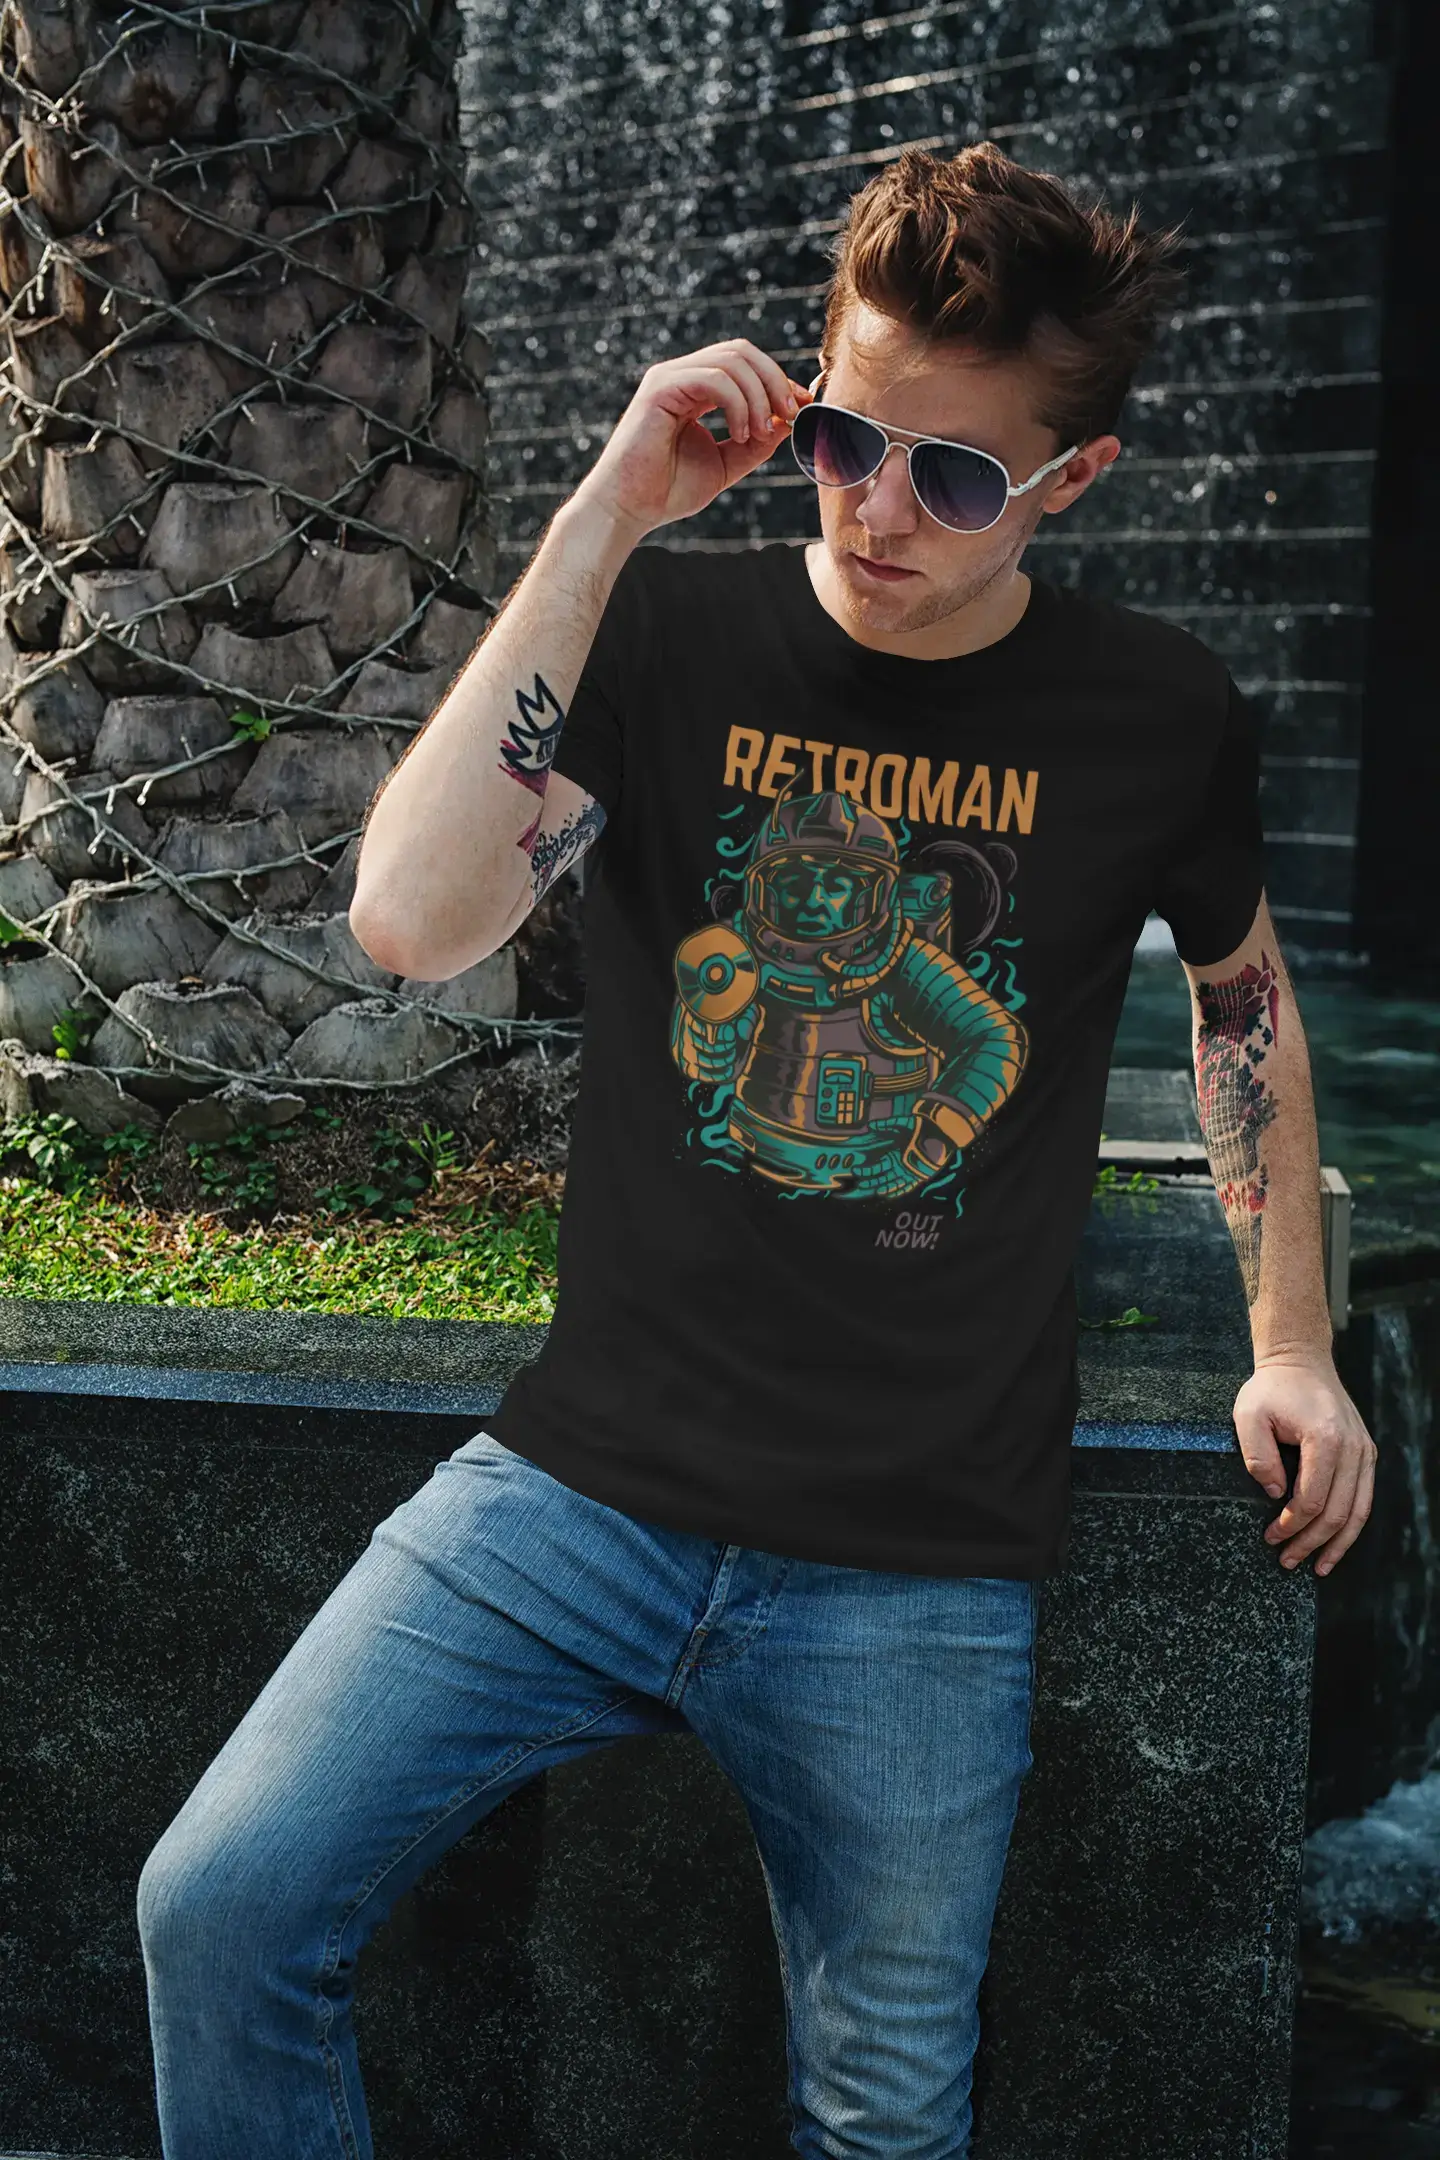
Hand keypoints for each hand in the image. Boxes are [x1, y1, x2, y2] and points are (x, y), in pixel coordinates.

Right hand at [569, 339, 814, 537]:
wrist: (628, 510)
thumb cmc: (667, 491)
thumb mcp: (725, 464)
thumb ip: (755, 443)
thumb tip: (786, 422)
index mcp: (695, 389)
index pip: (744, 365)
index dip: (778, 381)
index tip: (800, 407)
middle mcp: (682, 375)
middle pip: (742, 351)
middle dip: (774, 380)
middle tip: (789, 414)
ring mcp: (669, 377)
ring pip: (732, 360)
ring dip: (758, 396)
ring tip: (758, 433)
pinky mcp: (660, 388)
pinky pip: (714, 378)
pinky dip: (737, 403)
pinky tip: (740, 433)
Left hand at [1233, 1354, 1376, 1574]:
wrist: (1302, 1361)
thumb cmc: (1271, 1388)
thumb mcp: (1248, 1415)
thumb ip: (1258, 1456)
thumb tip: (1276, 1495)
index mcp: (1325, 1438)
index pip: (1312, 1499)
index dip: (1291, 1525)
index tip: (1270, 1537)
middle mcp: (1353, 1448)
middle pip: (1338, 1512)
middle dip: (1312, 1542)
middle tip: (1287, 1560)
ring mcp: (1364, 1451)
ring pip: (1359, 1512)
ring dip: (1338, 1544)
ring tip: (1318, 1566)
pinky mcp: (1366, 1454)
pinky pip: (1364, 1498)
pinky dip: (1351, 1525)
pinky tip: (1335, 1543)